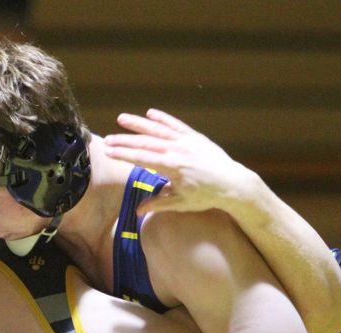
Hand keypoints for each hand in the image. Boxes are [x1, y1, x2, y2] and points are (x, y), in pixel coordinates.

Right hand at [104, 109, 263, 215]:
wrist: (232, 184)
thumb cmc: (206, 196)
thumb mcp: (180, 203)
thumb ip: (158, 203)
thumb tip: (137, 211)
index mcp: (171, 167)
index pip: (142, 158)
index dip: (123, 155)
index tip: (108, 152)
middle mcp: (177, 151)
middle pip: (145, 143)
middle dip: (124, 141)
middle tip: (107, 139)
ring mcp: (186, 142)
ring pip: (158, 130)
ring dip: (139, 124)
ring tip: (122, 118)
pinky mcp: (195, 137)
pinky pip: (176, 125)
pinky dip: (163, 119)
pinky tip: (151, 113)